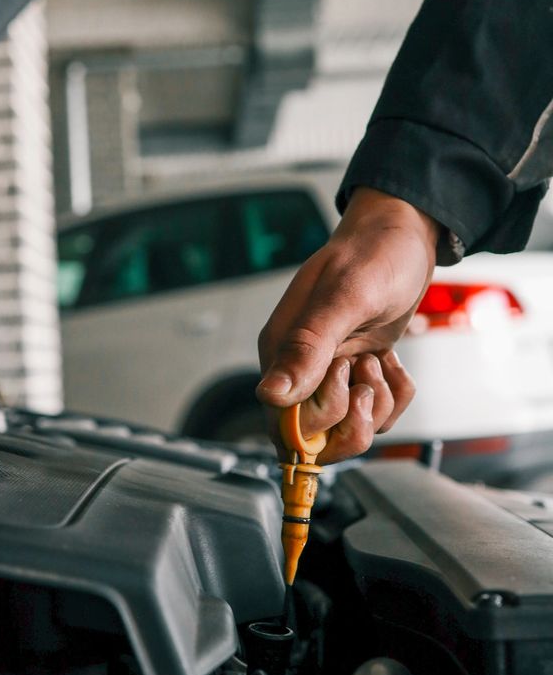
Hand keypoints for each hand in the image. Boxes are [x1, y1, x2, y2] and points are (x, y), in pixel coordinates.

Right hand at [256, 187, 439, 462]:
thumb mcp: (345, 298)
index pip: (283, 425)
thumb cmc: (373, 255)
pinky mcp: (358, 374)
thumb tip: (270, 395)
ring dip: (378, 402)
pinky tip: (392, 360)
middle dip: (354, 414)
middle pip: (318, 437)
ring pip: (352, 428)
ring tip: (378, 358)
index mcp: (280, 352)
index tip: (347, 385)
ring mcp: (330, 375)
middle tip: (366, 366)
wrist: (403, 237)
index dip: (319, 422)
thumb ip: (307, 348)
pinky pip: (378, 413)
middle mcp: (300, 369)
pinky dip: (395, 394)